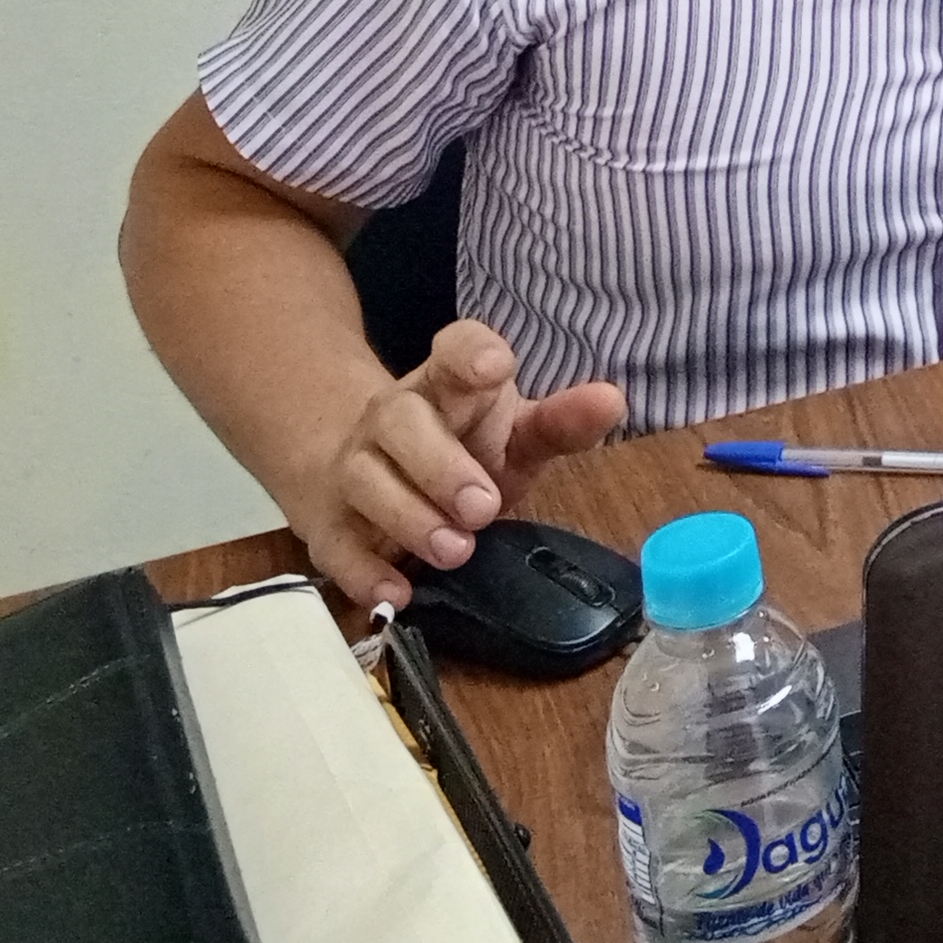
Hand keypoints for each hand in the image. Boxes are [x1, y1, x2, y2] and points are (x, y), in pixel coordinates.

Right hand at [281, 320, 625, 610]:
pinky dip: (364, 571)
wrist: (367, 471)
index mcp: (446, 385)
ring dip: (408, 515)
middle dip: (440, 463)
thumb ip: (560, 423)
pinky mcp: (330, 524)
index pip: (452, 351)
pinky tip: (398, 591)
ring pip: (365, 479)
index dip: (470, 353)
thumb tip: (612, 400)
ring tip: (456, 550)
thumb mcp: (515, 436)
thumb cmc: (462, 449)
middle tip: (483, 508)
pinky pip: (336, 544)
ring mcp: (354, 467)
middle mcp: (393, 418)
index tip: (495, 367)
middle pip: (400, 419)